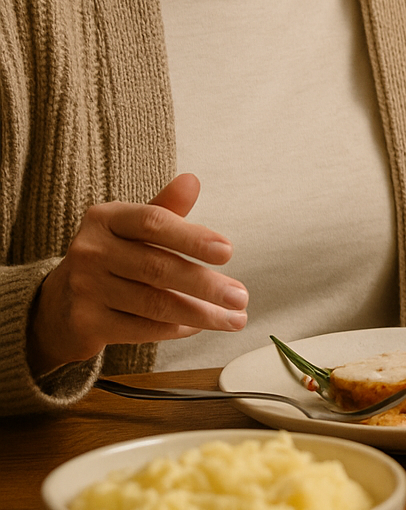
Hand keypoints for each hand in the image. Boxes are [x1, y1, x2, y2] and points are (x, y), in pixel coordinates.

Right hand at [25, 174, 247, 374]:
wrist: (61, 302)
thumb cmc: (112, 257)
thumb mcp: (132, 228)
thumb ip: (165, 209)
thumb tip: (192, 180)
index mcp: (105, 218)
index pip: (153, 222)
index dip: (193, 237)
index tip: (228, 251)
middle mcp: (90, 250)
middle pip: (158, 268)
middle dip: (207, 285)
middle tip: (241, 297)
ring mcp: (85, 287)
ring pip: (155, 304)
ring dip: (201, 314)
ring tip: (234, 319)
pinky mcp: (86, 322)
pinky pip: (143, 329)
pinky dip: (176, 329)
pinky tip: (199, 327)